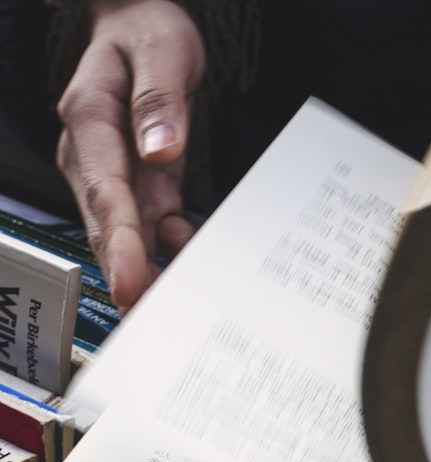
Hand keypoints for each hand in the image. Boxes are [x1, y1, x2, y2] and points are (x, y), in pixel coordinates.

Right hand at [56, 0, 204, 311]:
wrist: (140, 27)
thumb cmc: (147, 34)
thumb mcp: (161, 49)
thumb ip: (159, 99)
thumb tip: (160, 151)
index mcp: (90, 119)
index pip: (105, 190)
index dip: (120, 240)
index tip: (131, 280)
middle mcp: (93, 154)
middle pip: (110, 224)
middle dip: (128, 274)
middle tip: (150, 319)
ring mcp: (115, 172)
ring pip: (130, 233)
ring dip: (150, 272)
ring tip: (176, 311)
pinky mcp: (140, 182)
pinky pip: (154, 224)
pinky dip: (173, 248)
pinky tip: (196, 266)